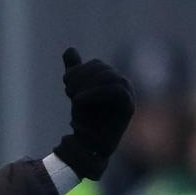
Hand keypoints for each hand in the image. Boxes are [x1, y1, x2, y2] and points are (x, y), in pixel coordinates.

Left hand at [52, 47, 134, 180]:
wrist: (88, 144)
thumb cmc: (85, 119)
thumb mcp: (77, 91)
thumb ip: (76, 72)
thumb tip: (70, 50)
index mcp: (113, 79)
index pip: (96, 64)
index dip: (78, 71)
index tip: (66, 85)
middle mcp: (124, 85)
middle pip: (102, 69)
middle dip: (81, 78)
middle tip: (69, 92)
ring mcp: (128, 95)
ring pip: (109, 77)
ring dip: (87, 85)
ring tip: (74, 98)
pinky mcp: (128, 107)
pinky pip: (116, 90)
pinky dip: (95, 92)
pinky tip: (78, 101)